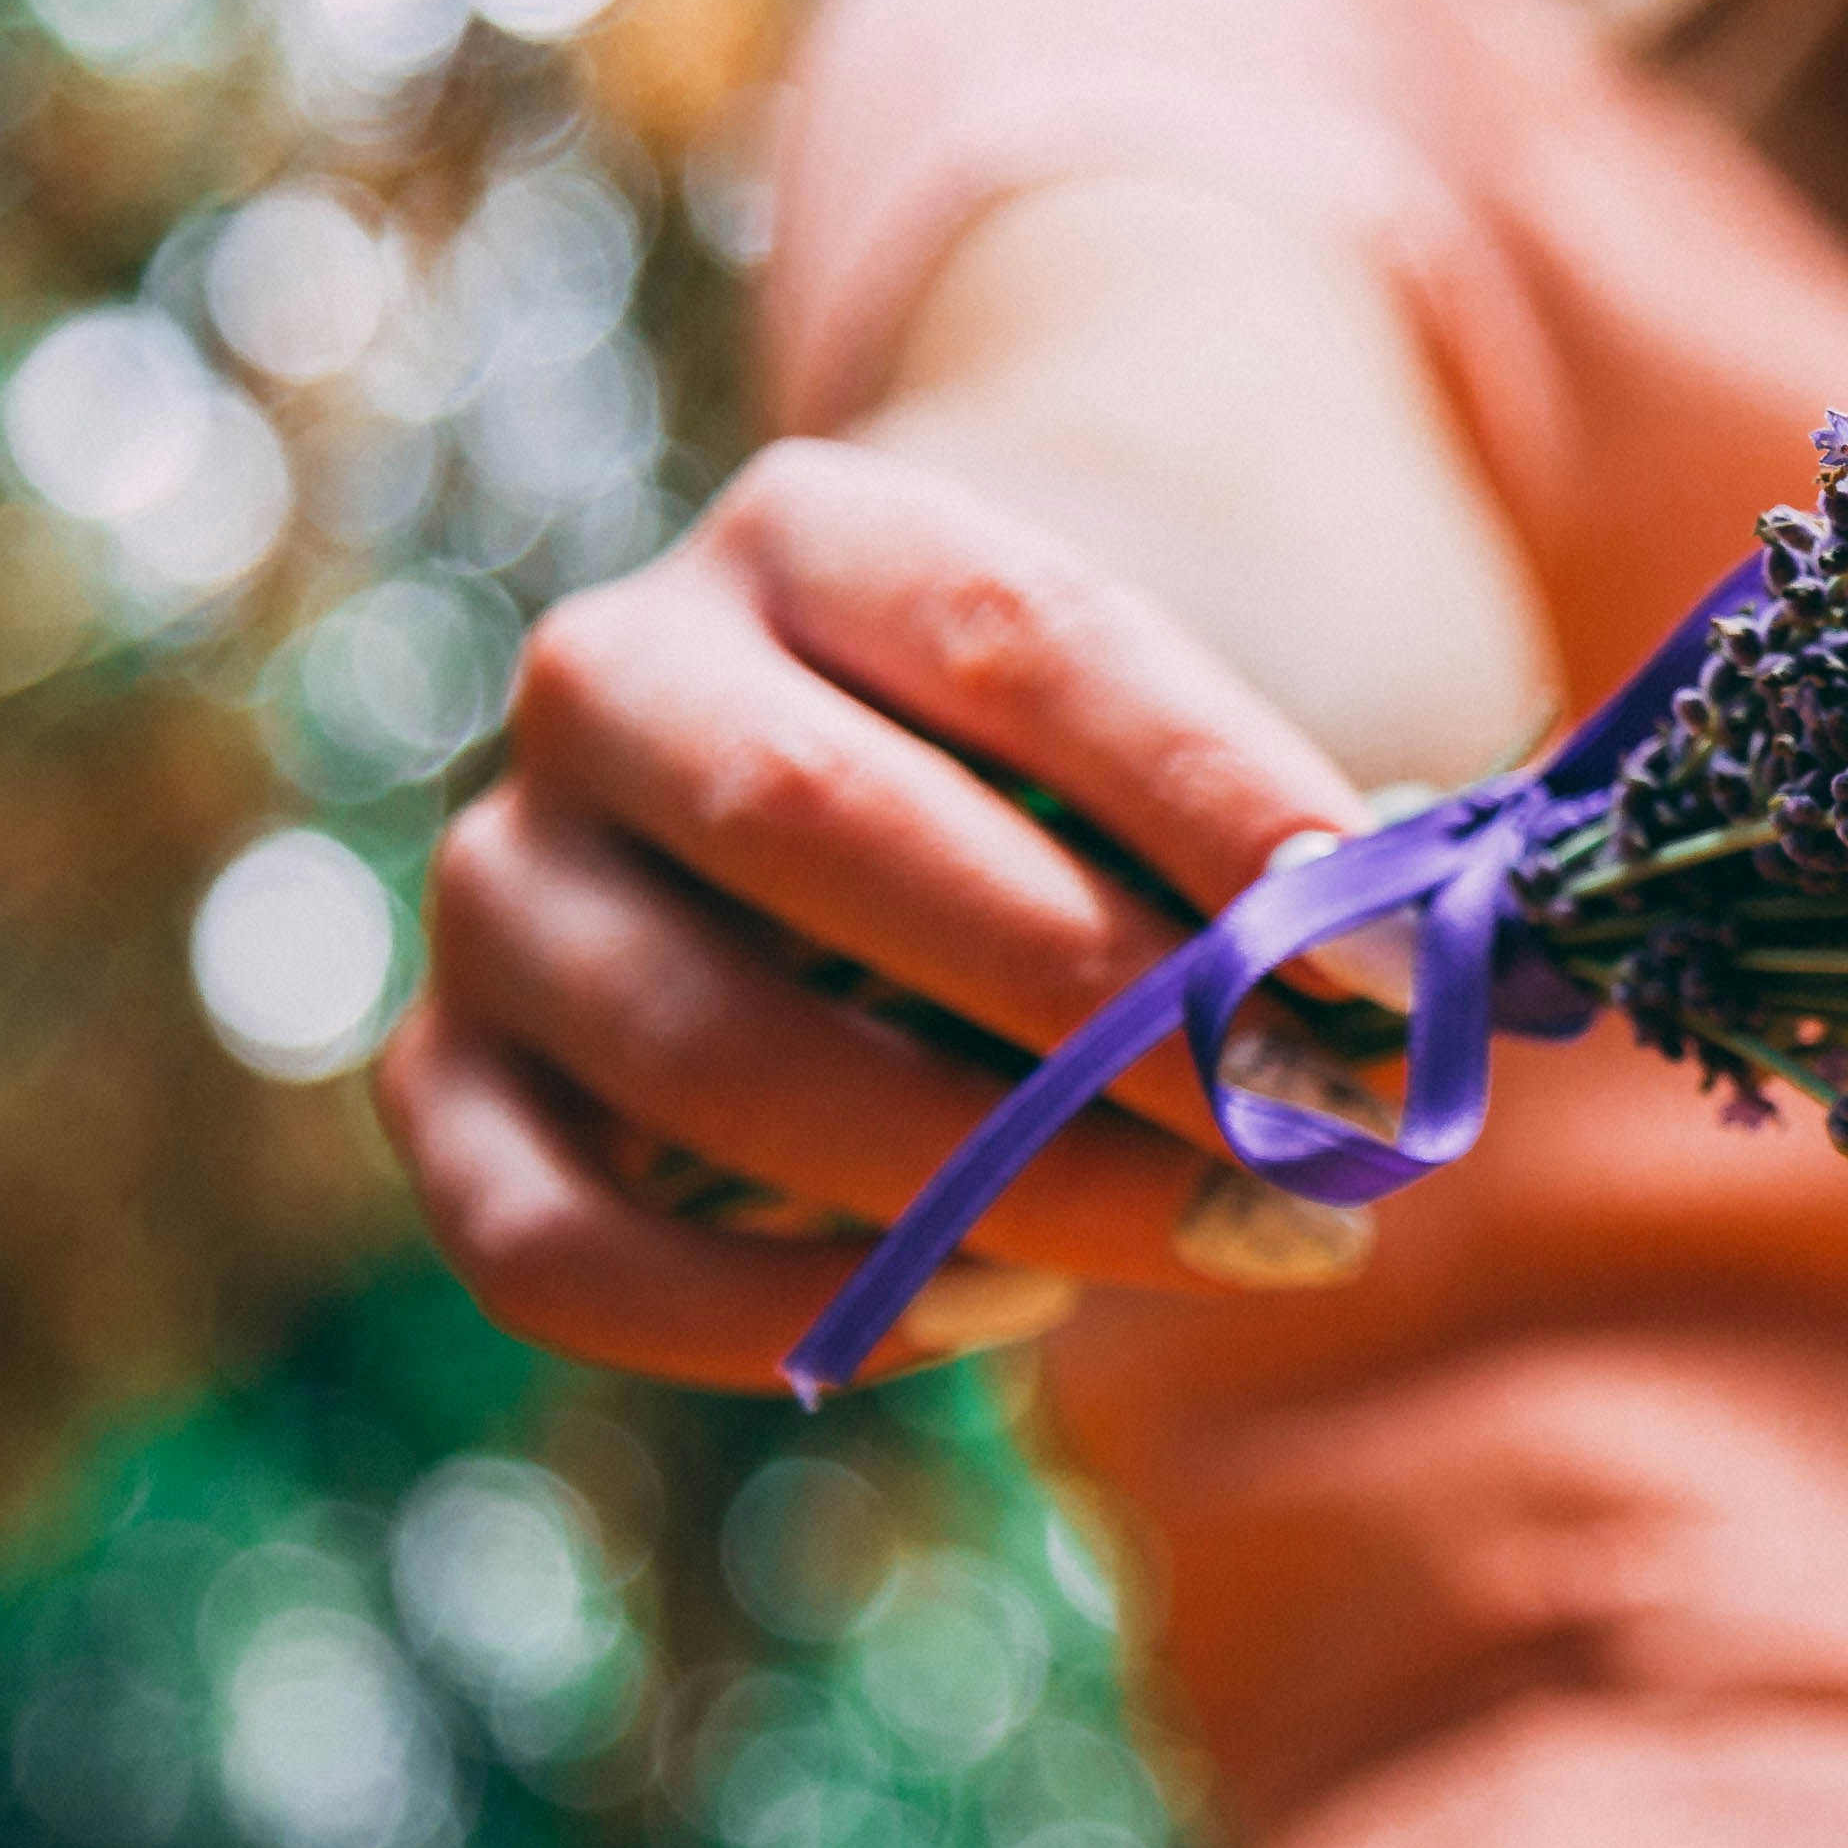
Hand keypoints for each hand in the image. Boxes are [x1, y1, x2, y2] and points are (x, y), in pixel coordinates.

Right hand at [383, 437, 1386, 1392]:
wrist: (906, 768)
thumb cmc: (1110, 753)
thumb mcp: (1212, 714)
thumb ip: (1286, 843)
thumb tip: (1397, 1007)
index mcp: (816, 529)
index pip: (1019, 640)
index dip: (1210, 801)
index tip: (1382, 957)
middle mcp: (617, 676)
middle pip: (826, 831)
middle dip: (1097, 1011)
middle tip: (1311, 1138)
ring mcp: (507, 882)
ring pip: (702, 1053)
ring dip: (982, 1182)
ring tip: (1220, 1237)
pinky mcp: (450, 1081)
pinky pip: (562, 1250)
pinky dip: (782, 1318)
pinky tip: (999, 1299)